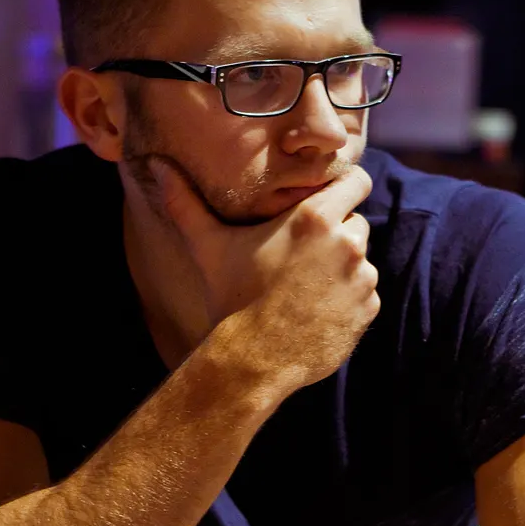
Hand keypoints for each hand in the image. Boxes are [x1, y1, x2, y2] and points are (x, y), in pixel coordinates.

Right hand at [152, 159, 379, 392]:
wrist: (253, 361)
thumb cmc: (230, 298)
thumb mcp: (208, 246)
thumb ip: (185, 202)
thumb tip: (156, 165)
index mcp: (315, 217)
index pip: (356, 181)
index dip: (343, 188)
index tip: (327, 199)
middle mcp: (347, 242)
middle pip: (355, 220)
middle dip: (335, 232)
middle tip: (300, 254)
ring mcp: (362, 278)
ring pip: (361, 259)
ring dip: (341, 267)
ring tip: (304, 287)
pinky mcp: (368, 308)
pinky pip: (365, 293)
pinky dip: (347, 299)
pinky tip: (314, 310)